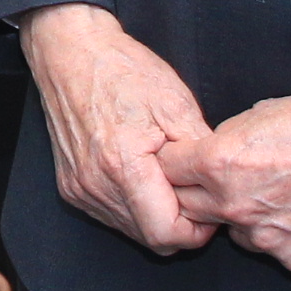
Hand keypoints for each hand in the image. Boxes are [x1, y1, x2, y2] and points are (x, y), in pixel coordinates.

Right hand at [19, 3, 215, 254]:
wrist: (71, 51)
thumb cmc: (122, 70)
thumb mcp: (176, 105)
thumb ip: (200, 156)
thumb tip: (219, 188)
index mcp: (122, 166)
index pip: (166, 234)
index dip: (197, 231)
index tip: (209, 208)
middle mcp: (95, 184)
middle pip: (150, 239)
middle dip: (179, 226)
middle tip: (194, 194)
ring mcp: (79, 188)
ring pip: (131, 231)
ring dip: (155, 217)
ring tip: (168, 181)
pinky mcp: (71, 186)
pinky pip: (111, 216)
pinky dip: (134, 208)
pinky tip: (143, 178)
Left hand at [161, 93, 290, 273]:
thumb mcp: (258, 115)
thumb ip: (223, 144)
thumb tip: (205, 158)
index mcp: (218, 163)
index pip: (166, 171)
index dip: (173, 165)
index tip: (180, 165)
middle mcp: (235, 205)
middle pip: (189, 208)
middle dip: (196, 196)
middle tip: (222, 184)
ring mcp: (267, 238)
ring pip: (234, 234)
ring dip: (243, 220)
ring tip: (278, 195)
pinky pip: (274, 251)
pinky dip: (283, 237)